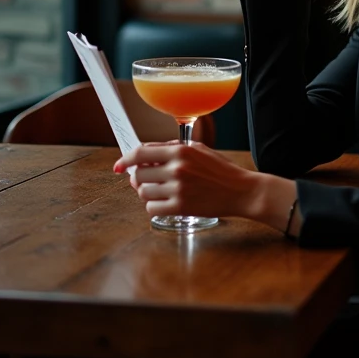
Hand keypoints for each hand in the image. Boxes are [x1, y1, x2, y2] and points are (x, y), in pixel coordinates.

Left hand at [114, 142, 260, 219]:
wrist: (241, 191)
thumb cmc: (220, 170)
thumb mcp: (198, 149)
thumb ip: (171, 149)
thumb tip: (144, 154)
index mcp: (180, 151)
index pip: (140, 153)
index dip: (124, 160)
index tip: (117, 166)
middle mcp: (177, 169)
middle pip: (138, 174)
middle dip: (139, 178)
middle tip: (148, 180)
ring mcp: (178, 189)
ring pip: (143, 192)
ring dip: (148, 192)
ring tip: (162, 191)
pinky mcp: (180, 207)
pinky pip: (152, 208)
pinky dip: (155, 206)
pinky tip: (166, 202)